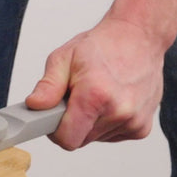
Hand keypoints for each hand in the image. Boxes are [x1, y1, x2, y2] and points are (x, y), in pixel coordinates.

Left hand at [25, 15, 164, 149]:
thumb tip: (35, 106)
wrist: (140, 36)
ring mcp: (134, 121)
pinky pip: (112, 136)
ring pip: (96, 138)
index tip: (55, 116)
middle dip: (73, 123)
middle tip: (77, 98)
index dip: (56, 131)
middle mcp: (119, 111)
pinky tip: (112, 101)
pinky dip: (107, 123)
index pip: (67, 139)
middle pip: (80, 140)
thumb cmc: (104, 45)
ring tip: (97, 95)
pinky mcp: (142, 127)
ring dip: (91, 122)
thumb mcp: (64, 58)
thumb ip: (47, 86)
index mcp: (96, 95)